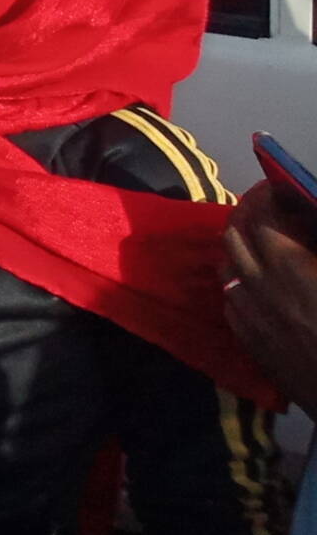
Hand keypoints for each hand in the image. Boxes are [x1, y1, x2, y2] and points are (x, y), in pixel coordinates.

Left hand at [224, 181, 316, 408]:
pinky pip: (230, 303)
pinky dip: (238, 289)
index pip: (263, 218)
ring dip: (239, 256)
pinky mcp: (249, 342)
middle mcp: (260, 285)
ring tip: (259, 253)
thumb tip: (312, 222)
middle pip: (234, 238)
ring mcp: (249, 315)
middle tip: (266, 218)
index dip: (267, 200)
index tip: (275, 192)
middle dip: (247, 222)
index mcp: (291, 266)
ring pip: (226, 270)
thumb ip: (314, 249)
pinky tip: (256, 291)